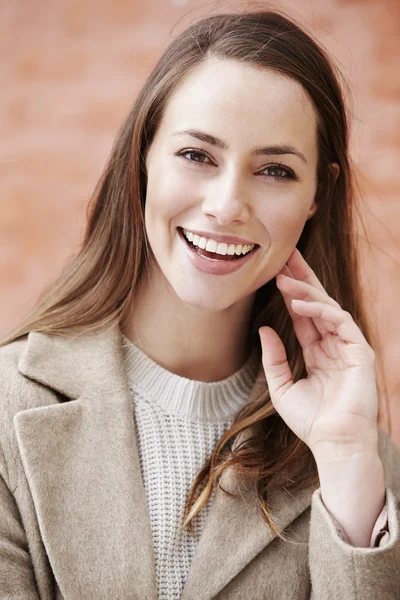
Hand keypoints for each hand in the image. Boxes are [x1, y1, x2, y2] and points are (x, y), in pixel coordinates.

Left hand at [258, 247, 378, 457]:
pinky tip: (298, 303)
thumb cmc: (311, 421)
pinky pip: (341, 322)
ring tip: (283, 279)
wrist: (333, 444)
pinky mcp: (361, 352)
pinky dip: (320, 310)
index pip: (304, 315)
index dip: (291, 294)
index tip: (275, 273)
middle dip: (302, 279)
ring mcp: (349, 347)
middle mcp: (334, 345)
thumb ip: (274, 357)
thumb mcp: (282, 387)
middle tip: (285, 256)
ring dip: (305, 291)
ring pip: (328, 308)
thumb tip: (264, 328)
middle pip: (318, 303)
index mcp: (319, 352)